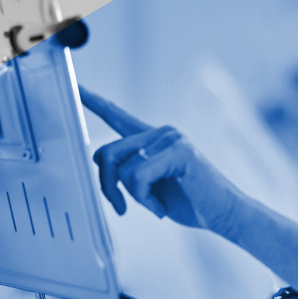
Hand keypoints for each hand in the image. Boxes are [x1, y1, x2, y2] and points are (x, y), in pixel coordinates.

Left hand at [79, 86, 247, 233]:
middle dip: (107, 186)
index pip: (115, 115)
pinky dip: (145, 199)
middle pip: (107, 153)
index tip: (73, 85)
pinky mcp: (178, 151)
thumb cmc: (189, 201)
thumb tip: (101, 163)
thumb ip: (127, 171)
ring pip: (122, 167)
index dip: (92, 100)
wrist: (224, 213)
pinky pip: (138, 176)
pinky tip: (162, 206)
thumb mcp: (149, 186)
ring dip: (133, 197)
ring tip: (155, 205)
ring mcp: (170, 138)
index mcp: (151, 138)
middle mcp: (159, 132)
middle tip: (121, 208)